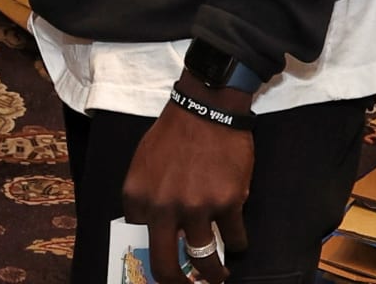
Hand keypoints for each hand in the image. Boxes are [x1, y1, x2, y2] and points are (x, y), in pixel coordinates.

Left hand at [122, 85, 253, 283]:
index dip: (151, 258)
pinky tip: (236, 239)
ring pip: (206, 260)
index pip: (138, 242)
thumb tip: (154, 233)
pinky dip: (238, 243)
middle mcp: (163, 207)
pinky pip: (235, 239)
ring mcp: (196, 207)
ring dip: (215, 275)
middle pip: (166, 265)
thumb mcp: (144, 164)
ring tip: (220, 276)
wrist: (206, 109)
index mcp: (137, 197)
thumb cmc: (173, 135)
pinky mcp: (227, 204)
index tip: (165, 268)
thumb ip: (146, 199)